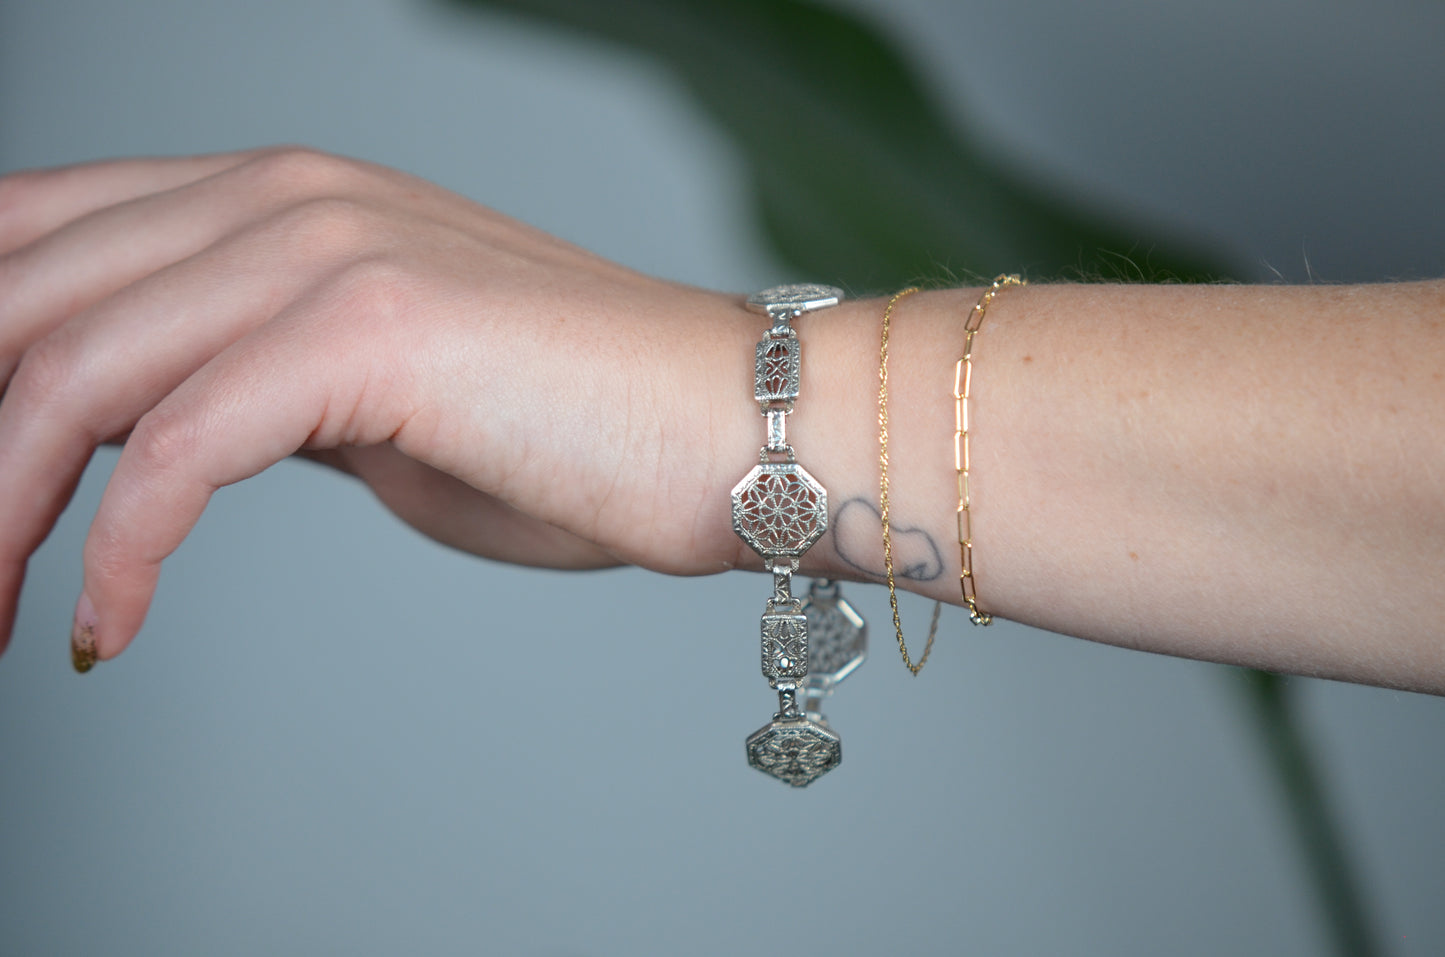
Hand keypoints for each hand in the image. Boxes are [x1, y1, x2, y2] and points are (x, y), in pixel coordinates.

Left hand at [0, 147, 753, 665]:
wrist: (730, 427)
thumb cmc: (575, 427)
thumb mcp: (372, 394)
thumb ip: (261, 387)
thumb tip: (158, 436)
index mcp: (278, 195)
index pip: (37, 236)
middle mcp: (287, 195)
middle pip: (27, 304)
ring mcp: (330, 247)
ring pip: (76, 375)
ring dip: (2, 515)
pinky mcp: (374, 330)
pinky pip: (182, 448)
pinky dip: (120, 553)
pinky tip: (104, 630)